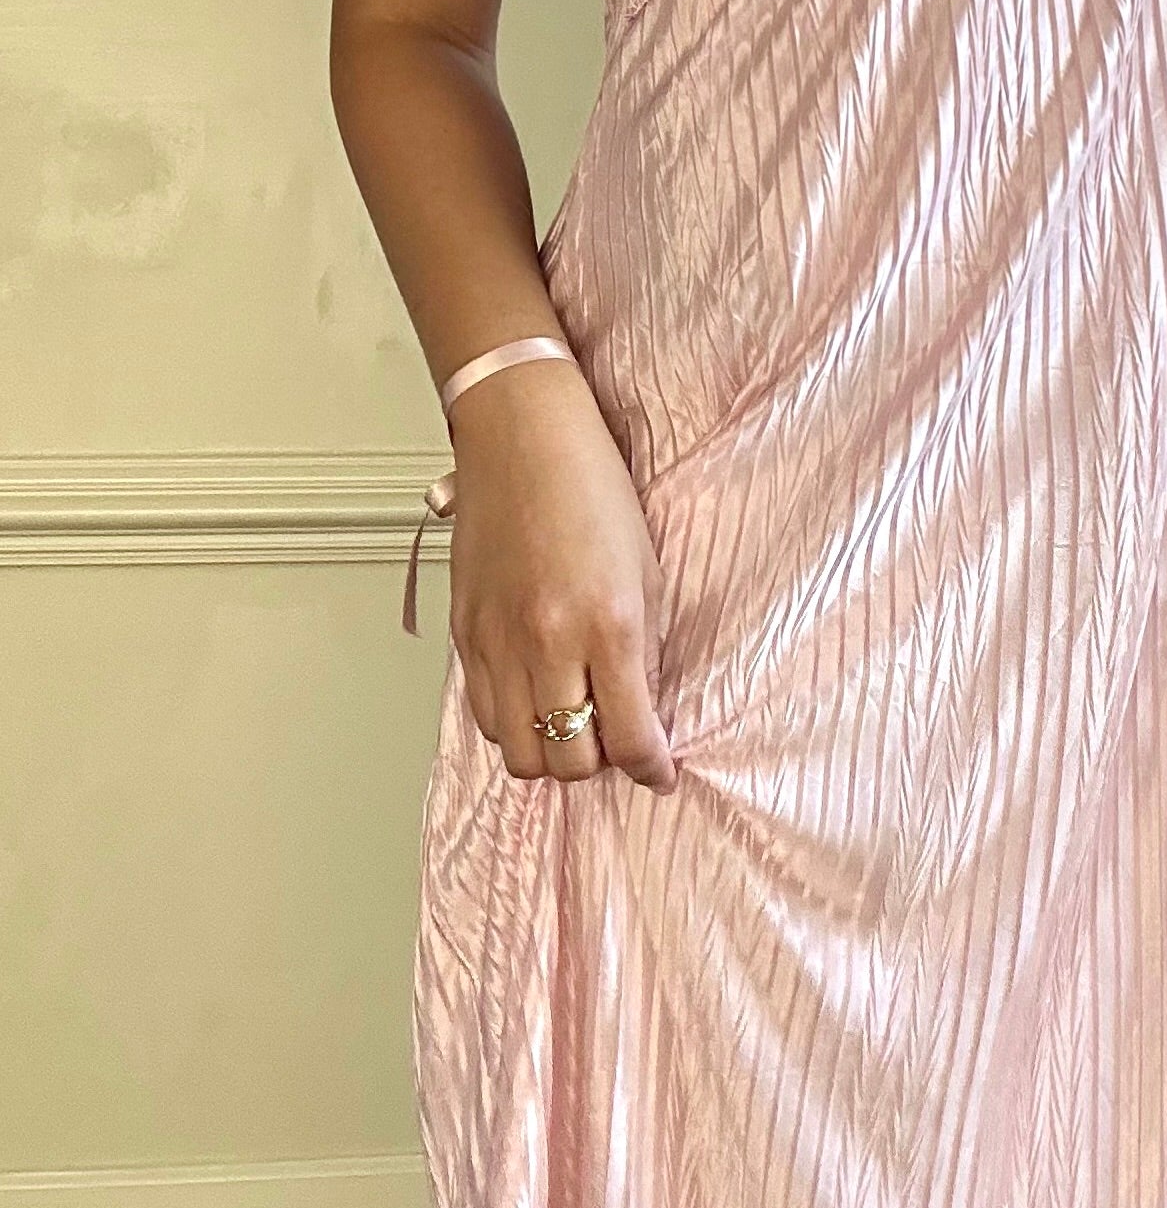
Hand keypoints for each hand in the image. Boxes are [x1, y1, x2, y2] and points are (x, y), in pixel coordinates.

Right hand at [445, 357, 677, 791]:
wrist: (522, 435)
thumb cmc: (592, 486)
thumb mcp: (646, 569)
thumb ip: (642, 648)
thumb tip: (642, 709)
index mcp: (608, 625)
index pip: (630, 736)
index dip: (651, 768)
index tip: (660, 772)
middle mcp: (549, 644)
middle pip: (569, 760)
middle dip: (601, 763)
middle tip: (616, 741)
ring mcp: (498, 643)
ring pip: (519, 752)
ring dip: (552, 752)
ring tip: (574, 724)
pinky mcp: (464, 634)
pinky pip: (483, 715)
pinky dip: (512, 725)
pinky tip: (535, 698)